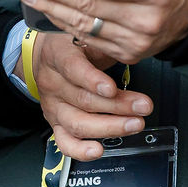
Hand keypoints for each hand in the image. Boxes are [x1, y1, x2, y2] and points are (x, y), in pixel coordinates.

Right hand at [28, 30, 151, 161]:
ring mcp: (52, 106)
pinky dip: (80, 150)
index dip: (93, 80)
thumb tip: (131, 49)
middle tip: (142, 107)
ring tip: (134, 124)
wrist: (45, 57)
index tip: (113, 88)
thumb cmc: (71, 46)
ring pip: (78, 123)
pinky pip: (64, 142)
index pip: (73, 69)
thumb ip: (105, 43)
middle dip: (117, 106)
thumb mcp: (86, 36)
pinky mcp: (55, 124)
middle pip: (83, 100)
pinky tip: (98, 150)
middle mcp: (52, 83)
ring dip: (109, 127)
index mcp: (58, 55)